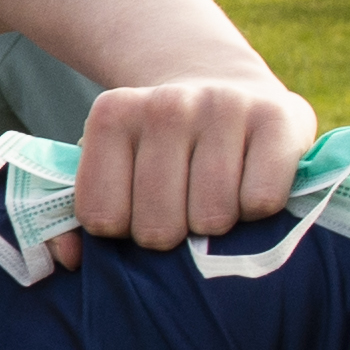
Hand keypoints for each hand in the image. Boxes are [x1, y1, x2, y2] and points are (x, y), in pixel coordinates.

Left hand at [56, 73, 320, 261]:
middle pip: (158, 227)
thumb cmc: (163, 151)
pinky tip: (250, 186)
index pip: (102, 219)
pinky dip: (259, 211)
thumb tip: (70, 260)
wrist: (231, 90)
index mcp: (112, 114)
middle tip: (183, 210)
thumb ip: (77, 216)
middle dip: (172, 233)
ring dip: (216, 224)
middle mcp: (166, 104)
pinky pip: (260, 202)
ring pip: (212, 218)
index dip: (123, 230)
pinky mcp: (280, 117)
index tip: (137, 209)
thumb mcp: (112, 168)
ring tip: (217, 198)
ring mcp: (224, 105)